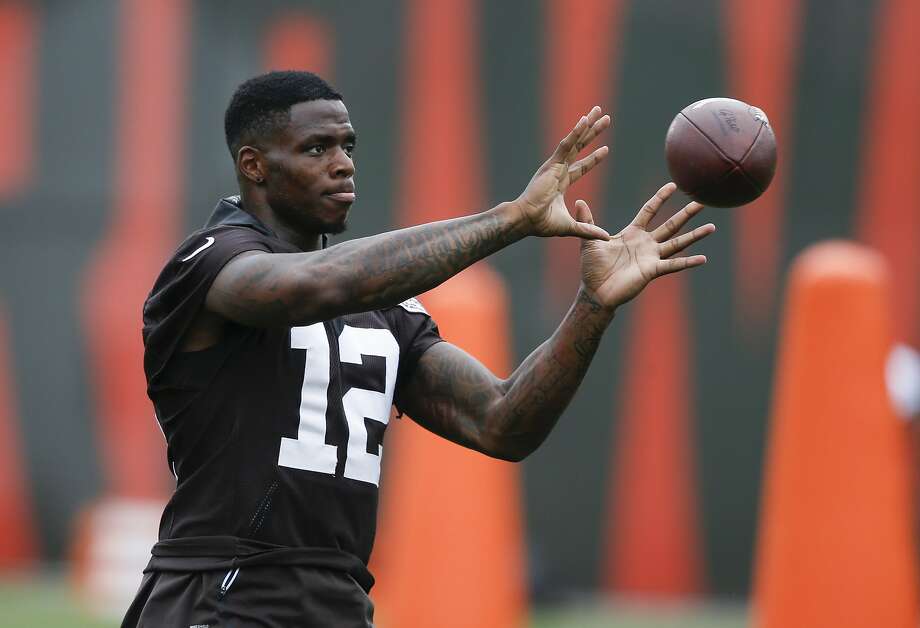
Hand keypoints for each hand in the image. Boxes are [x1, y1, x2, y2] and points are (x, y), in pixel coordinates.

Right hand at [515, 106, 611, 239]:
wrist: (526, 220)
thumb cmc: (541, 224)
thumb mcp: (571, 227)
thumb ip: (589, 230)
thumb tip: (607, 238)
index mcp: (560, 183)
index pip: (581, 167)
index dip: (593, 159)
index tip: (606, 149)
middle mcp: (557, 170)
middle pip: (579, 147)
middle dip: (592, 133)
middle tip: (604, 118)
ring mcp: (554, 166)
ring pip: (574, 141)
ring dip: (587, 126)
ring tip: (598, 112)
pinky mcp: (551, 164)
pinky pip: (565, 145)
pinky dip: (575, 132)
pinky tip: (584, 121)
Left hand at [577, 183, 715, 308]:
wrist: (595, 292)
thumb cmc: (592, 268)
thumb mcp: (589, 241)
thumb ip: (588, 221)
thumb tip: (578, 201)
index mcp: (632, 233)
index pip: (649, 211)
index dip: (660, 198)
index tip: (673, 185)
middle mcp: (646, 243)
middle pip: (670, 224)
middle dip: (686, 213)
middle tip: (702, 201)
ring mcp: (651, 257)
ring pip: (678, 243)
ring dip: (695, 235)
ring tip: (712, 226)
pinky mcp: (652, 271)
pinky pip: (673, 265)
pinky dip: (688, 262)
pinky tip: (703, 258)